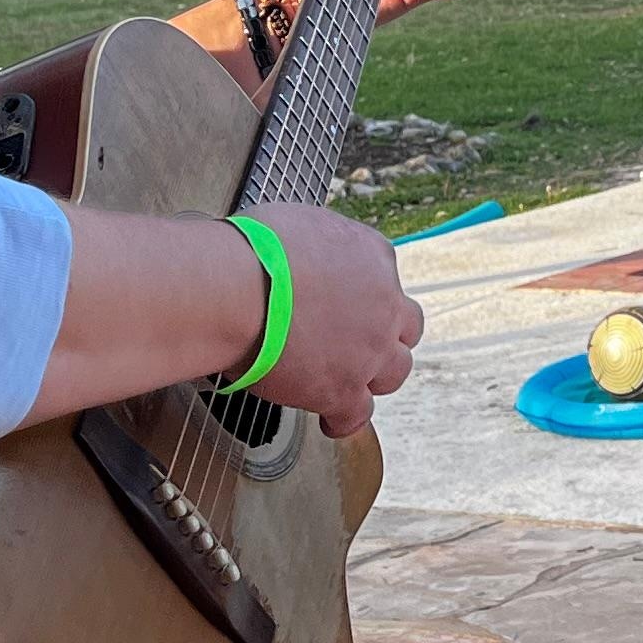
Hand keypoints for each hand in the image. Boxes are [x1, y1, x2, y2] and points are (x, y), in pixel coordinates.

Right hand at [243, 203, 423, 437]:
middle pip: (406, 328)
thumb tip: (299, 253)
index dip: (364, 294)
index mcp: (374, 256)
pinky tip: (329, 420)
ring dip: (374, 376)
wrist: (236, 289)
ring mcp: (369, 351)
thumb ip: (316, 243)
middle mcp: (384, 304)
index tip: (344, 302)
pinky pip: (357, 415)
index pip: (385, 278)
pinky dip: (343, 419)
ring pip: (395, 372)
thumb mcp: (299, 222)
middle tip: (359, 341)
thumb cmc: (254, 249)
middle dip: (386, 336)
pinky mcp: (343, 390)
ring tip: (349, 379)